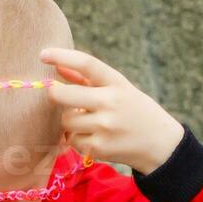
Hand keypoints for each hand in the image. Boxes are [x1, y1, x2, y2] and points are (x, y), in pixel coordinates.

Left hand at [41, 47, 184, 174]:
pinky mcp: (98, 148)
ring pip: (65, 121)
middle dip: (54, 94)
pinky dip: (78, 139)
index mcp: (116, 82)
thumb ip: (86, 78)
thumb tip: (56, 67)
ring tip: (87, 122)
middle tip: (57, 95)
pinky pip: (72, 140)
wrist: (159, 143)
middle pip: (62, 95)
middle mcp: (110, 102)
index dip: (62, 56)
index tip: (43, 54)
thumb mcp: (118, 88)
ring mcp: (104, 126)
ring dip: (70, 121)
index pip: (87, 63)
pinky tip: (94, 137)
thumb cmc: (133, 110)